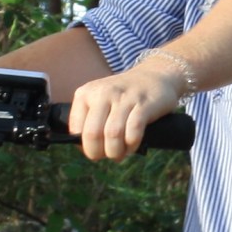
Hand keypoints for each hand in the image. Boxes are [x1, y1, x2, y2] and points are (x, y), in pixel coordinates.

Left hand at [67, 59, 186, 160]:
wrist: (155, 76)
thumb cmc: (123, 96)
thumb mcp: (99, 100)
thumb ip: (88, 120)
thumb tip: (82, 148)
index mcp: (86, 93)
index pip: (76, 129)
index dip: (83, 147)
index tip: (93, 151)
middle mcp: (102, 93)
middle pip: (92, 134)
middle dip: (98, 153)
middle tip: (106, 156)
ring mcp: (124, 98)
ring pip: (113, 134)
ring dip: (116, 151)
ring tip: (119, 154)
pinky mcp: (144, 104)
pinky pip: (133, 131)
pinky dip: (131, 144)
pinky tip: (132, 146)